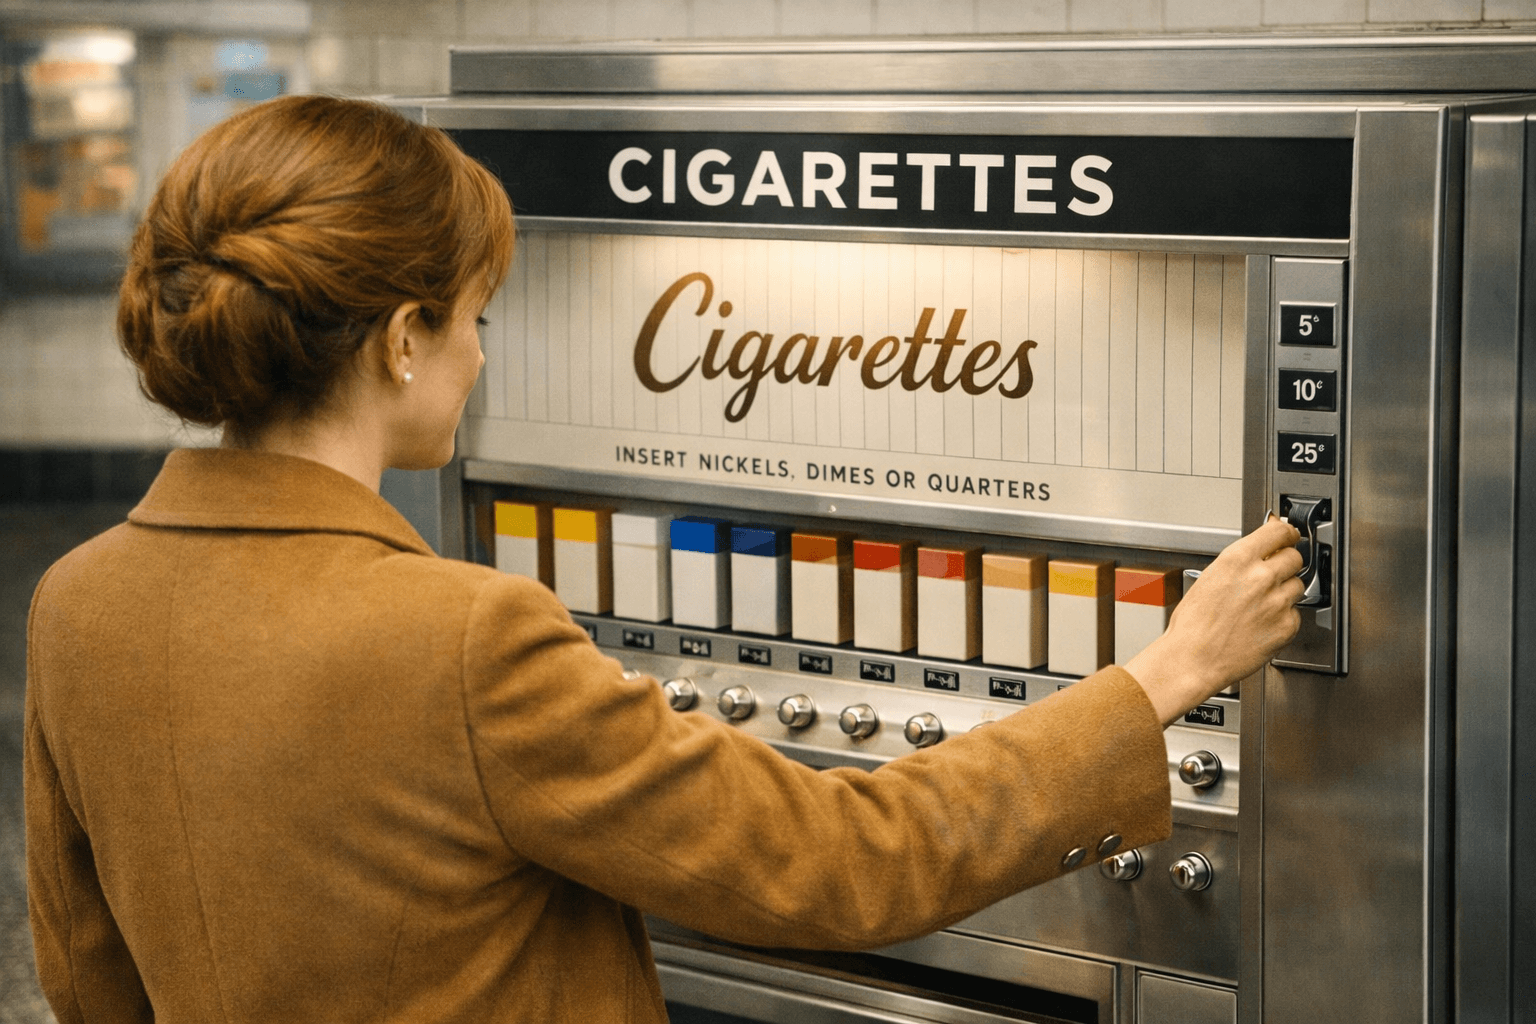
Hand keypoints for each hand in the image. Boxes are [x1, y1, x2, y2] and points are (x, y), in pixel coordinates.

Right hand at [1125, 515, 1304, 724]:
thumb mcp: (1209, 579)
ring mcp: (1277, 602)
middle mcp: (1261, 577)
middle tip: (1273, 574)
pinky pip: (1295, 613)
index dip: (1286, 533)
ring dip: (1284, 591)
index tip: (1288, 536)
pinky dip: (1283, 617)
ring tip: (1261, 605)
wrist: (1193, 660)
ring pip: (1298, 585)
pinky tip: (1262, 623)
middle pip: (1295, 557)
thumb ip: (1239, 563)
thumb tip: (1259, 554)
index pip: (1279, 531)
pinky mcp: (1287, 626)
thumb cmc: (1193, 625)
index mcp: (1237, 560)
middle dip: (1285, 563)